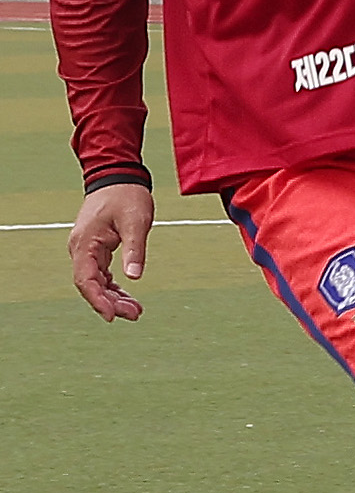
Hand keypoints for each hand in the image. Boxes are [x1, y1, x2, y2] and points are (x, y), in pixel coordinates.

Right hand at [69, 182, 152, 321]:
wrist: (118, 177)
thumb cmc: (126, 196)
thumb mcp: (135, 221)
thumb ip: (134, 249)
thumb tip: (134, 277)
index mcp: (85, 244)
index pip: (86, 280)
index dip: (98, 300)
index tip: (113, 315)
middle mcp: (81, 249)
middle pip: (91, 284)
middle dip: (110, 302)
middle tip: (134, 315)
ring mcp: (87, 249)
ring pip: (97, 281)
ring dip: (114, 296)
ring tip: (135, 310)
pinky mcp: (96, 249)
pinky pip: (102, 273)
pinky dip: (114, 286)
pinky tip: (127, 296)